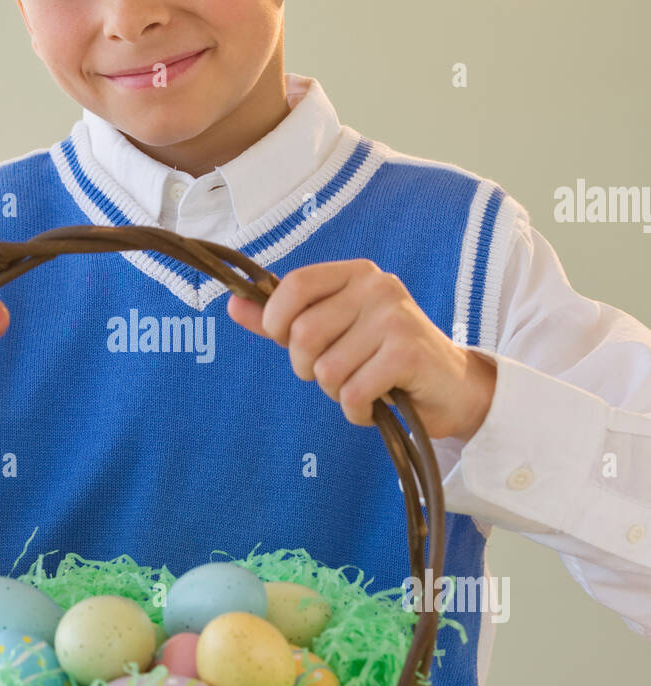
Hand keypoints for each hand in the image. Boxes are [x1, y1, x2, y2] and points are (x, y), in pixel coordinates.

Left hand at [226, 259, 496, 441]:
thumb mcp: (334, 332)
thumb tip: (232, 305)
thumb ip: (284, 319)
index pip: (294, 285)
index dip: (276, 320)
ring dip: (336, 393)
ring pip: (327, 370)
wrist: (453, 388)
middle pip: (303, 335)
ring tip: (363, 386)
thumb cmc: (385, 358)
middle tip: (337, 373)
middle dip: (309, 368)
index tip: (286, 341)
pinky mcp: (408, 354)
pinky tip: (375, 405)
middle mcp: (377, 287)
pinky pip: (353, 393)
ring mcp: (395, 318)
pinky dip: (356, 412)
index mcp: (356, 274)